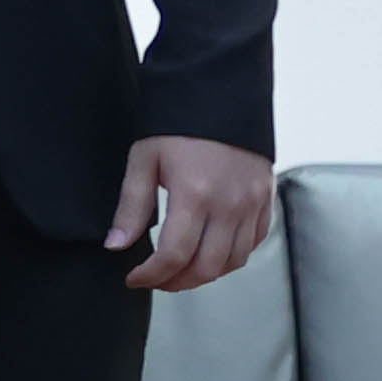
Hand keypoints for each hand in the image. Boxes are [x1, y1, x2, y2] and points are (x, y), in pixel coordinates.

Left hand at [112, 136, 277, 293]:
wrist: (222, 98)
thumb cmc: (176, 128)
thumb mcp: (144, 161)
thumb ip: (132, 207)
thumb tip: (115, 246)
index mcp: (194, 195)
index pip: (175, 255)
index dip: (152, 275)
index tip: (134, 279)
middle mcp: (229, 205)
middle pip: (207, 267)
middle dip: (177, 282)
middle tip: (155, 280)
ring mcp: (252, 205)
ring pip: (233, 262)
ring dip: (205, 275)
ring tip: (179, 272)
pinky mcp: (266, 201)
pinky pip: (253, 244)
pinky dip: (231, 258)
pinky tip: (209, 254)